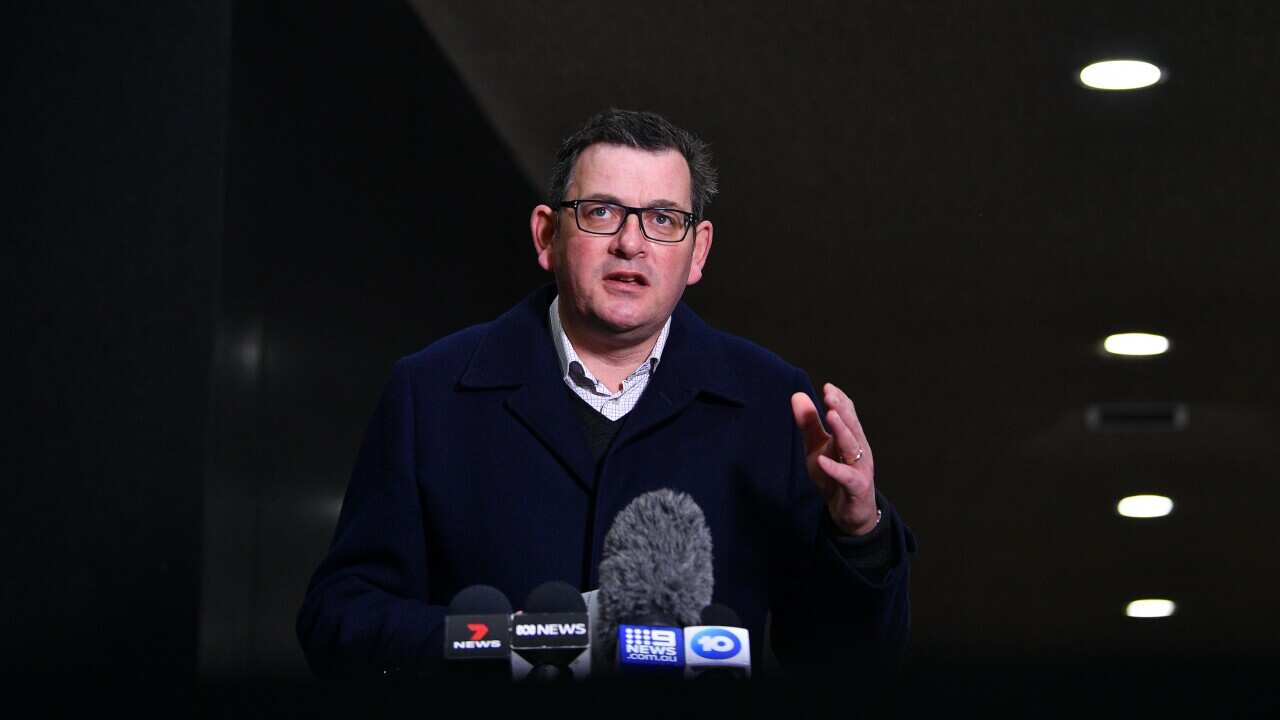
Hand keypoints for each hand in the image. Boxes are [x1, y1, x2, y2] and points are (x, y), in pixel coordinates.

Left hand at [790, 383, 878, 535]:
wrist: (849, 513)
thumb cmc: (834, 476)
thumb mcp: (817, 447)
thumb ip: (809, 423)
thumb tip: (797, 395)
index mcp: (851, 437)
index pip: (848, 414)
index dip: (840, 400)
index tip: (827, 387)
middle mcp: (859, 449)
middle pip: (851, 426)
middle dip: (842, 410)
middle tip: (830, 395)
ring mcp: (860, 468)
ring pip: (852, 446)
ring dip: (842, 431)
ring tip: (831, 415)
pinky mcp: (856, 488)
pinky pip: (846, 477)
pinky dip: (834, 468)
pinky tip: (822, 460)